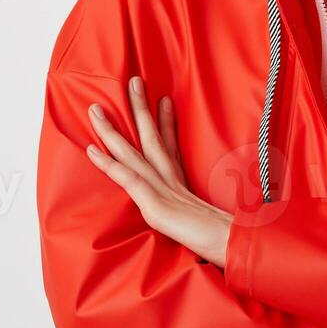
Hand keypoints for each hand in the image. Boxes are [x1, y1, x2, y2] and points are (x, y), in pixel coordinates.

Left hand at [84, 76, 233, 265]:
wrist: (234, 245)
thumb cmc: (226, 239)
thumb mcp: (213, 223)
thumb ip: (207, 215)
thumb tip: (216, 218)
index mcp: (185, 187)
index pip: (173, 148)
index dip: (167, 123)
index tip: (164, 100)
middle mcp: (173, 182)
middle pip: (153, 138)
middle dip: (140, 109)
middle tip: (133, 82)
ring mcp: (163, 190)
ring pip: (133, 152)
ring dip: (112, 130)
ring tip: (95, 109)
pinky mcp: (155, 203)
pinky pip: (128, 178)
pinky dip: (109, 163)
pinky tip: (93, 149)